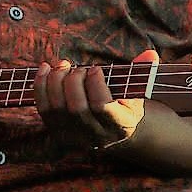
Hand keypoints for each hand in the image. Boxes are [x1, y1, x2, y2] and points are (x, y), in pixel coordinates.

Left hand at [35, 49, 159, 152]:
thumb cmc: (126, 104)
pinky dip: (40, 86)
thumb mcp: (137, 91)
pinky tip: (45, 69)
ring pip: (56, 109)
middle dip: (73, 81)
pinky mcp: (57, 132)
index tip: (95, 68)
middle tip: (78, 67)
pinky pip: (43, 109)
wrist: (114, 134)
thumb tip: (151, 55)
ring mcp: (74, 136)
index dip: (94, 84)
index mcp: (119, 125)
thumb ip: (143, 72)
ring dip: (55, 81)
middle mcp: (95, 135)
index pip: (101, 107)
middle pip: (76, 108)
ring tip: (63, 65)